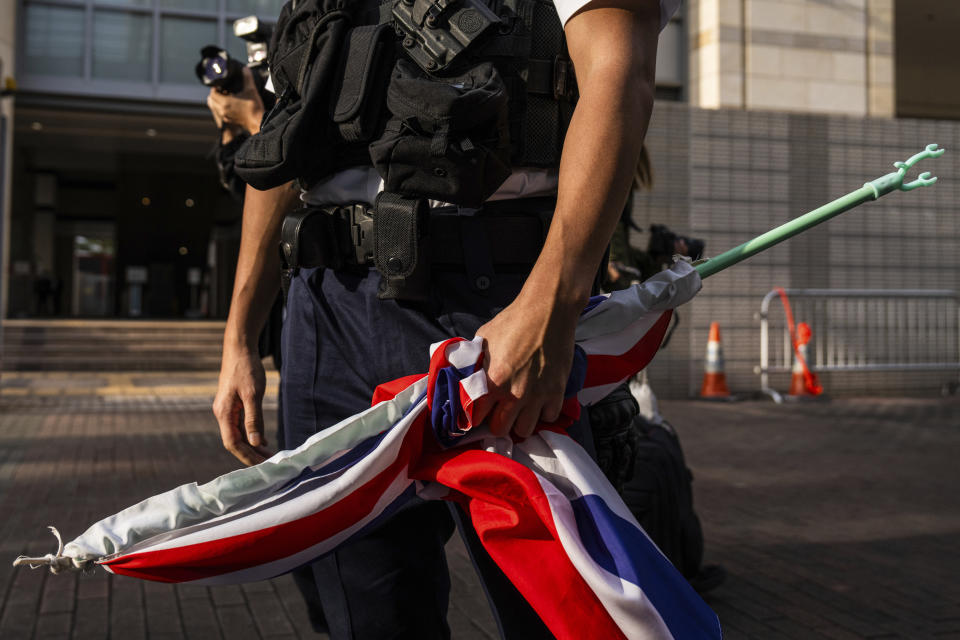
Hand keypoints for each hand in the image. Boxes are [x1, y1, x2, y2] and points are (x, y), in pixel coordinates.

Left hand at [206, 67, 264, 134]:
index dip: (215, 88)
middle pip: (211, 101)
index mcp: (225, 102)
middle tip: (223, 90)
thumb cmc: (254, 107)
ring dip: (217, 102)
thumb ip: (247, 78)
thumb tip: (245, 68)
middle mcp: (222, 110)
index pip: (212, 94)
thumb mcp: (251, 90)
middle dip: (215, 95)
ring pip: (215, 107)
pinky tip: (231, 105)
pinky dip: (222, 108)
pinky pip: (221, 113)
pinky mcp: (229, 121)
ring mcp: (225, 116)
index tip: (220, 85)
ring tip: (226, 97)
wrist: (259, 122)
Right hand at [213, 341, 272, 465]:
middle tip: (269, 464)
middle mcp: (223, 414)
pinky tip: (262, 441)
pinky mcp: (234, 405)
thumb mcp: (253, 394)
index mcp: (224, 413)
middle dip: (250, 455)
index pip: (233, 443)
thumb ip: (253, 419)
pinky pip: (241, 426)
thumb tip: (256, 443)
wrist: (240, 348)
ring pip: (238, 435)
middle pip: (235, 442)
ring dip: (252, 447)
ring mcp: (228, 410)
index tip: (262, 465)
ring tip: (268, 457)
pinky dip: (252, 435)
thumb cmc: (246, 369)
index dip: (247, 456)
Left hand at [471, 289, 581, 437]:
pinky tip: (539, 401)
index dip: (474, 415)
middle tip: (499, 412)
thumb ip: (475, 362)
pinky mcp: (557, 391)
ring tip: (519, 410)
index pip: (476, 417)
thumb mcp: (484, 339)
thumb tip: (466, 374)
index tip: (478, 411)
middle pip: (500, 429)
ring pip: (525, 430)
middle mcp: (514, 394)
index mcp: (492, 382)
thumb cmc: (514, 321)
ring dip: (520, 421)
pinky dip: (543, 412)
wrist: (548, 311)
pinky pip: (549, 417)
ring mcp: (538, 395)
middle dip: (496, 422)